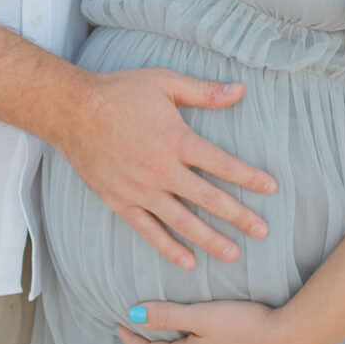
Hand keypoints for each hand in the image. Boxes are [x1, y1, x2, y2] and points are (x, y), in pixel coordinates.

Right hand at [52, 69, 276, 270]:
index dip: (249, 177)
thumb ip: (204, 92)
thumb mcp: (165, 82)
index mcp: (176, 139)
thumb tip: (240, 90)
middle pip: (207, 198)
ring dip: (209, 239)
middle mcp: (161, 170)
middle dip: (238, 216)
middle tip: (262, 231)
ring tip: (233, 254)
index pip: (221, 163)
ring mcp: (140, 190)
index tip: (271, 188)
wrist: (73, 111)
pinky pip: (148, 230)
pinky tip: (187, 261)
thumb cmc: (121, 92)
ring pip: (182, 221)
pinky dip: (168, 248)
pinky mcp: (121, 202)